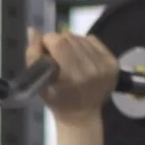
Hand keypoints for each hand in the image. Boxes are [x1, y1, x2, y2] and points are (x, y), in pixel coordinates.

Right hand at [29, 28, 118, 144]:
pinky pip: (93, 40)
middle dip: (59, 43)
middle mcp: (92, 68)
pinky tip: (81, 59)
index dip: (47, 42)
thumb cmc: (56, 100)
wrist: (81, 115)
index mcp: (72, 75)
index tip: (45, 53)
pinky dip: (84, 45)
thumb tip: (32, 30)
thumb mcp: (38, 82)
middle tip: (57, 59)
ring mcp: (104, 65)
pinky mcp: (113, 62)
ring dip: (71, 45)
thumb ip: (33, 55)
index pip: (58, 41)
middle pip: (69, 37)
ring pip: (81, 37)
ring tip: (69, 60)